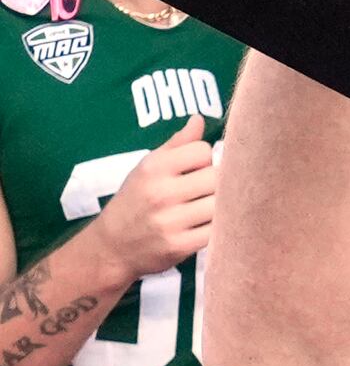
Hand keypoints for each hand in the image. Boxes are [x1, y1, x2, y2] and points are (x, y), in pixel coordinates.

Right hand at [95, 116, 217, 279]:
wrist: (112, 246)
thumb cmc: (135, 200)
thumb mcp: (148, 167)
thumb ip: (177, 144)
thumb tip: (199, 119)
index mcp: (154, 168)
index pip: (203, 151)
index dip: (205, 159)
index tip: (197, 169)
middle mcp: (161, 192)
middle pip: (216, 177)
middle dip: (216, 182)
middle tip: (207, 190)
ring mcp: (170, 221)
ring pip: (220, 204)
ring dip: (220, 205)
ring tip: (208, 207)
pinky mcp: (180, 246)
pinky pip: (216, 231)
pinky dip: (218, 228)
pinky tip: (207, 225)